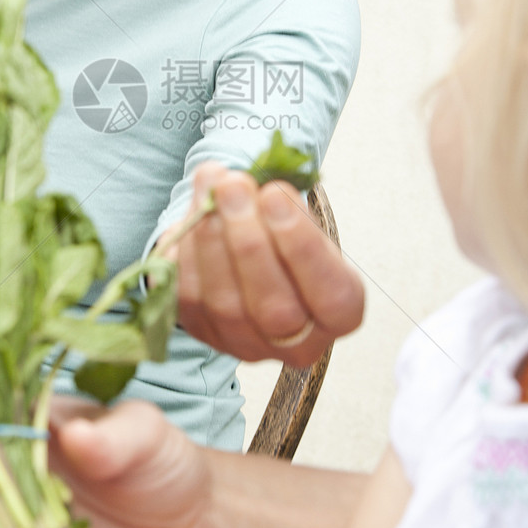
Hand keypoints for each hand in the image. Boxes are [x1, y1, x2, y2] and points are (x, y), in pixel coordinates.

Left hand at [167, 163, 363, 365]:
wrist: (254, 259)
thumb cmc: (290, 240)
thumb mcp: (304, 223)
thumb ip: (282, 207)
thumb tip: (238, 183)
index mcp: (339, 315)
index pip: (331, 297)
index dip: (303, 247)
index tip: (276, 195)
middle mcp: (297, 344)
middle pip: (274, 307)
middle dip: (249, 240)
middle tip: (233, 186)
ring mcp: (246, 344)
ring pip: (224, 304)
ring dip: (212, 238)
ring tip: (212, 187)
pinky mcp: (205, 333)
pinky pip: (190, 297)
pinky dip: (189, 248)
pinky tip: (197, 210)